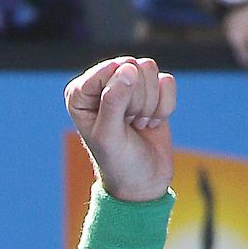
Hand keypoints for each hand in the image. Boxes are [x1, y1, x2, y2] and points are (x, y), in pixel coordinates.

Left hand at [63, 57, 175, 202]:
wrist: (143, 181)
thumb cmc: (118, 162)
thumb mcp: (109, 136)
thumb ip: (113, 101)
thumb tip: (127, 69)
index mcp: (80, 92)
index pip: (109, 69)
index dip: (120, 96)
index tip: (116, 121)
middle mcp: (101, 83)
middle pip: (131, 67)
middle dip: (136, 101)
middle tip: (128, 125)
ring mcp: (127, 84)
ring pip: (149, 70)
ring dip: (149, 104)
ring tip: (137, 124)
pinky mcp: (151, 90)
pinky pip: (167, 82)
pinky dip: (164, 106)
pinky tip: (150, 122)